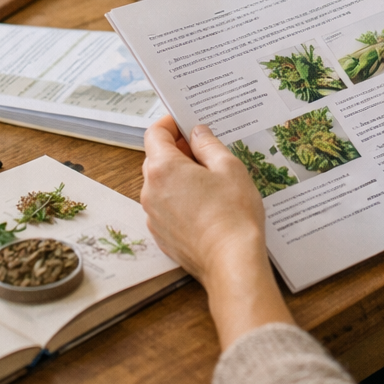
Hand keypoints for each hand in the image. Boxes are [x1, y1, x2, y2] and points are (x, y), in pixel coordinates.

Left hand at [141, 115, 294, 346]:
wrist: (232, 262)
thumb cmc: (233, 214)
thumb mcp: (228, 167)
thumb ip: (208, 144)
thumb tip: (197, 133)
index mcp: (163, 168)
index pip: (155, 133)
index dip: (170, 124)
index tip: (185, 122)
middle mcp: (150, 191)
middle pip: (156, 158)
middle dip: (178, 150)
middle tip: (206, 150)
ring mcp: (153, 215)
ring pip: (161, 184)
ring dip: (179, 176)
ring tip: (210, 180)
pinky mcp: (161, 235)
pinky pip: (165, 207)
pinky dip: (179, 200)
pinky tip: (205, 205)